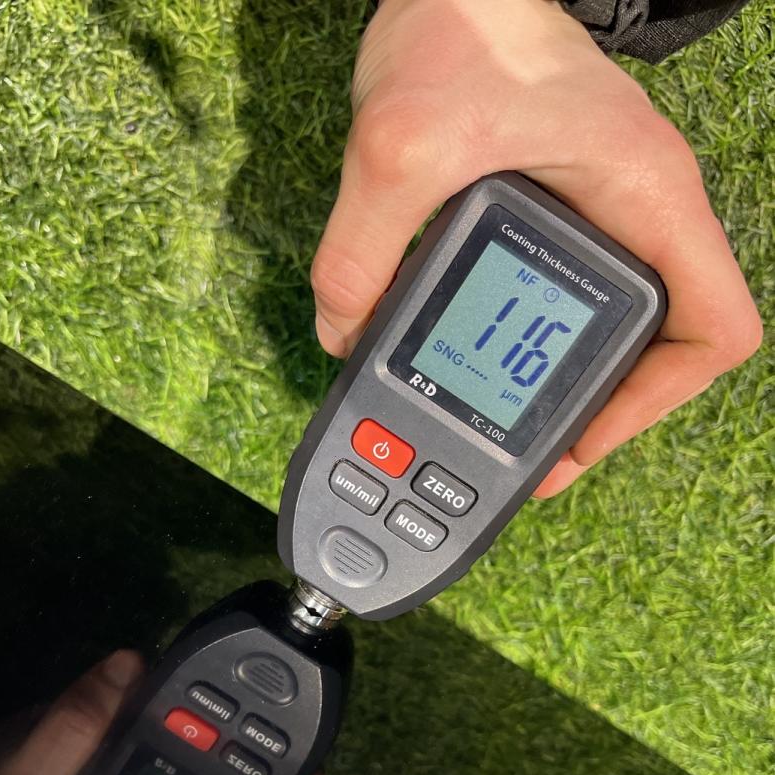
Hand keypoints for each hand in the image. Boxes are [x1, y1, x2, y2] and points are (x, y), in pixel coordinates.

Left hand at [311, 0, 761, 495]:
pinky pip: (560, 295)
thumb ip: (360, 252)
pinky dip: (525, 338)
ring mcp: (598, 215)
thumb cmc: (465, 25)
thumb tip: (342, 332)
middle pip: (655, 348)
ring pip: (606, 327)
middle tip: (528, 449)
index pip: (714, 329)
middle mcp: (633, 214)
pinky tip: (477, 355)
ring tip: (498, 420)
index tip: (585, 431)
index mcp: (644, 200)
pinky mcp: (554, 210)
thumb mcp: (398, 147)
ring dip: (556, 379)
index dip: (659, 400)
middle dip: (595, 408)